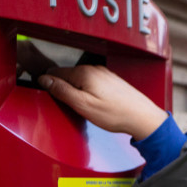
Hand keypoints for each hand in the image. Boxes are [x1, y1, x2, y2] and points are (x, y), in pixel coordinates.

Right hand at [38, 65, 167, 139]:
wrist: (142, 117)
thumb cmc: (115, 114)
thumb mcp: (82, 105)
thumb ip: (62, 91)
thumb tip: (44, 80)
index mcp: (84, 72)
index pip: (55, 72)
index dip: (48, 85)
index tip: (48, 96)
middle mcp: (94, 69)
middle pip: (67, 76)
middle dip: (63, 89)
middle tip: (69, 106)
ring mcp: (104, 74)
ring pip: (80, 80)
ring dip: (76, 92)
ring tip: (83, 107)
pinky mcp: (111, 81)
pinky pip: (91, 84)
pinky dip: (87, 93)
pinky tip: (94, 105)